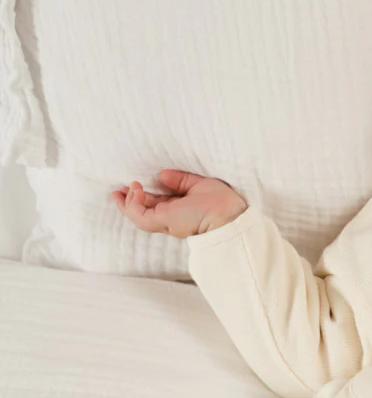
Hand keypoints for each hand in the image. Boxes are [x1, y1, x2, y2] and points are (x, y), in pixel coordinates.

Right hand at [112, 170, 246, 238]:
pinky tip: (136, 189)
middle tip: (117, 190)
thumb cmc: (221, 202)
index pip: (157, 205)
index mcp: (181, 210)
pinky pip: (140, 215)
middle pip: (143, 212)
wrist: (228, 216)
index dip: (143, 196)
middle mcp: (172, 218)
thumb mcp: (198, 184)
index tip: (134, 185)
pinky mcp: (163, 222)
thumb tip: (162, 175)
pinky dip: (133, 203)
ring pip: (138, 216)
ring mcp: (166, 222)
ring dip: (128, 202)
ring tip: (123, 189)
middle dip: (129, 201)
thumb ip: (180, 180)